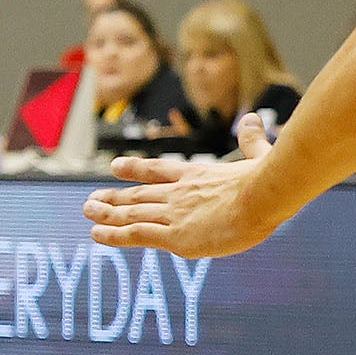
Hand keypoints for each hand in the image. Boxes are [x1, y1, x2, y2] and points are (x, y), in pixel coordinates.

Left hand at [83, 114, 284, 256]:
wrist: (262, 198)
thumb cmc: (267, 180)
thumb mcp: (261, 154)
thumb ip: (252, 139)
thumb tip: (254, 118)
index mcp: (197, 174)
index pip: (159, 170)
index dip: (135, 169)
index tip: (116, 167)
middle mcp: (178, 193)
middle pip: (139, 194)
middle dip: (114, 196)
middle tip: (93, 199)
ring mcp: (174, 214)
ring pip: (132, 213)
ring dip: (107, 213)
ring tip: (87, 210)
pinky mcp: (175, 236)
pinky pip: (136, 234)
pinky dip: (114, 235)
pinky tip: (96, 235)